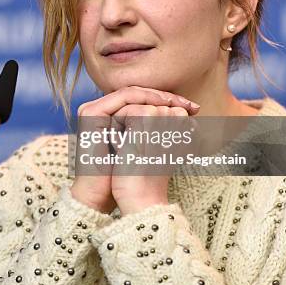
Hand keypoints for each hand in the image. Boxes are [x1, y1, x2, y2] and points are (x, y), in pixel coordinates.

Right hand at [70, 86, 198, 213]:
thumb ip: (163, 130)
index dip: (168, 102)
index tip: (194, 110)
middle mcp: (104, 110)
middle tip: (189, 105)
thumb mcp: (152, 148)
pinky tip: (161, 104)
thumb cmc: (130, 174)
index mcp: (115, 116)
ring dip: (157, 96)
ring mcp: (96, 110)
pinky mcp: (91, 114)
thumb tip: (192, 120)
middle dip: (167, 98)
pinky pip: (123, 96)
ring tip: (175, 103)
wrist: (107, 192)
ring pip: (134, 92)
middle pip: (140, 94)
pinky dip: (144, 97)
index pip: (143, 100)